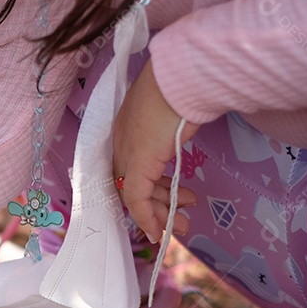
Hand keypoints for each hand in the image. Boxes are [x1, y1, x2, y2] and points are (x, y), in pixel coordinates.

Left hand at [113, 58, 199, 242]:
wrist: (182, 76)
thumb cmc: (184, 86)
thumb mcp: (175, 110)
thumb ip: (171, 127)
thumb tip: (184, 129)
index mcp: (127, 127)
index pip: (130, 166)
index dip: (148, 186)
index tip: (167, 198)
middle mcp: (122, 143)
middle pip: (132, 184)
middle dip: (158, 205)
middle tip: (179, 217)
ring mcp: (127, 154)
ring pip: (135, 196)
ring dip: (159, 213)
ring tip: (182, 223)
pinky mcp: (136, 166)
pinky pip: (136, 200)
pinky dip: (147, 218)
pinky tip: (159, 231)